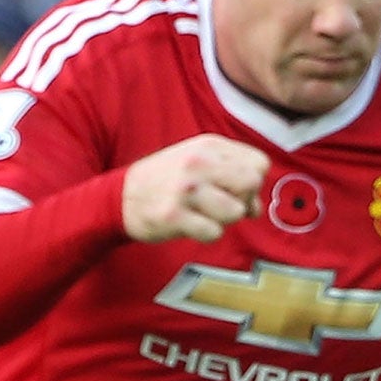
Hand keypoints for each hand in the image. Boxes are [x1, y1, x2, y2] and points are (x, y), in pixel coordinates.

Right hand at [123, 135, 269, 242]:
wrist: (122, 196)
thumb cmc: (168, 180)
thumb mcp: (200, 161)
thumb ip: (233, 176)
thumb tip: (256, 208)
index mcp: (208, 146)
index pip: (259, 164)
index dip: (253, 181)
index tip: (234, 189)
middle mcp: (197, 163)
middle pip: (252, 184)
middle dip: (244, 200)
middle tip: (223, 204)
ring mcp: (185, 189)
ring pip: (236, 211)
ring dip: (225, 219)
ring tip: (204, 214)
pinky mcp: (174, 216)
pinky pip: (214, 232)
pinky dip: (207, 234)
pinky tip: (191, 225)